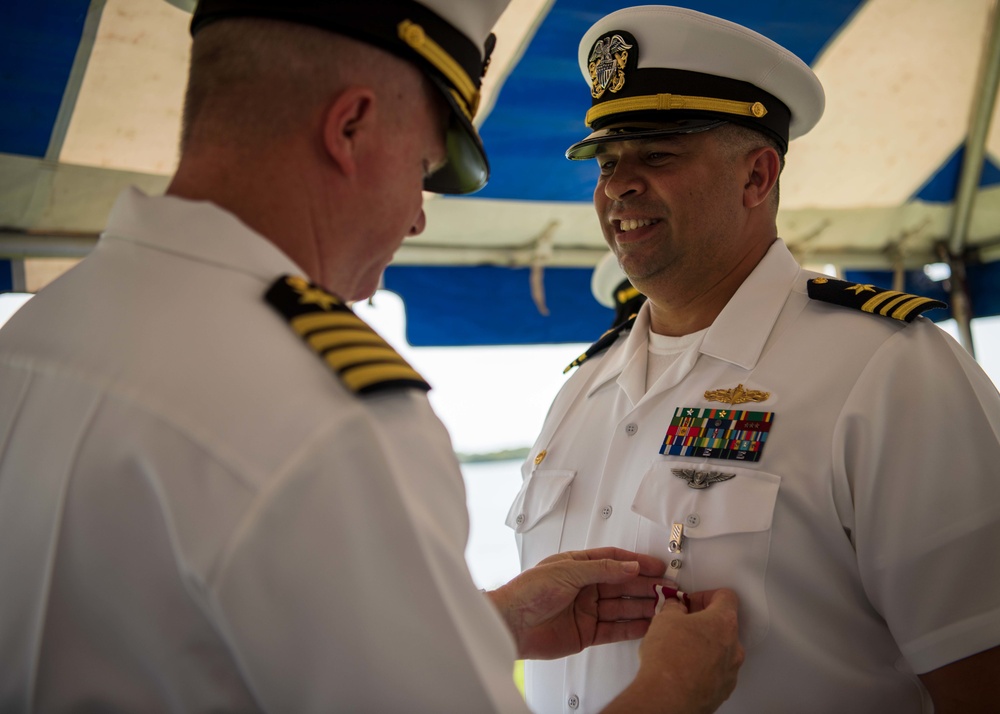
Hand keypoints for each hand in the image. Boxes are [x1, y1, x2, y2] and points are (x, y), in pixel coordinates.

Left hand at [487, 547, 665, 659]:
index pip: (614, 561)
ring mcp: (587, 611)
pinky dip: (632, 627)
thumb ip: (601, 569)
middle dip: (646, 586)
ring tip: (664, 606)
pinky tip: (647, 624)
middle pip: (622, 585)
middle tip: (668, 588)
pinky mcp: (587, 633)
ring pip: (622, 607)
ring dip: (643, 606)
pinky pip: (615, 629)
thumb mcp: (567, 571)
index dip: (636, 563)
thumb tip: (629, 566)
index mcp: (578, 566)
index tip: (657, 566)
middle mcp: (585, 588)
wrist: (511, 624)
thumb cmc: (528, 591)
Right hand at [615, 588, 743, 713]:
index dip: (706, 595)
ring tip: (680, 649)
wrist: (667, 698)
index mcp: (723, 623)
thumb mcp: (664, 619)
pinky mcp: (723, 690)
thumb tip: (676, 607)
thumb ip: (674, 608)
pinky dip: (703, 667)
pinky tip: (684, 669)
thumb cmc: (668, 659)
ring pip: (721, 650)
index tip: (691, 602)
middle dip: (703, 622)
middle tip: (682, 624)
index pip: (726, 597)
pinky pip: (717, 672)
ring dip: (704, 646)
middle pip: (724, 625)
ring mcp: (731, 671)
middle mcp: (734, 647)